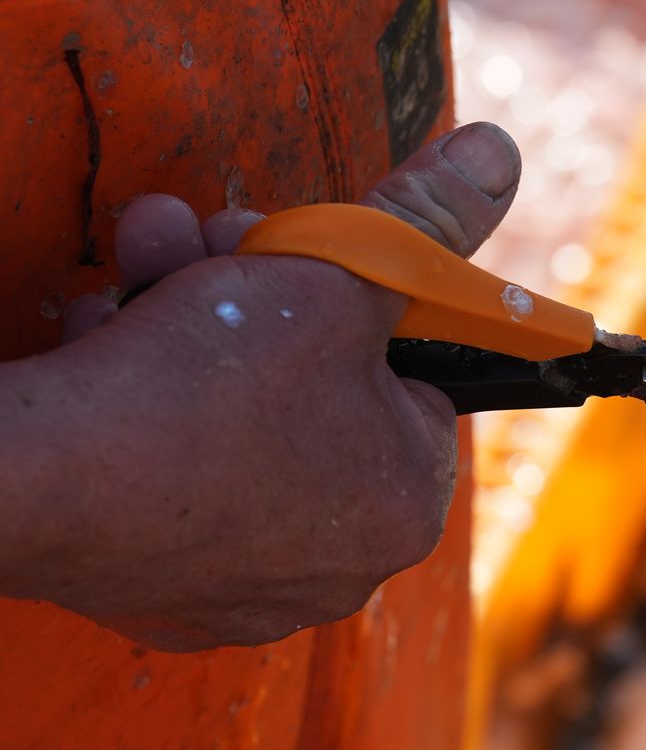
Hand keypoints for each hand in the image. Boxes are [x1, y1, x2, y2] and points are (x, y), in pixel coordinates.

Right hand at [0, 122, 520, 650]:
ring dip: (181, 326)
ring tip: (134, 276)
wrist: (37, 480)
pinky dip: (132, 407)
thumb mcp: (336, 273)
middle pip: (311, 395)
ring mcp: (244, 593)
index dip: (347, 302)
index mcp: (407, 504)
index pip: (405, 380)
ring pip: (227, 427)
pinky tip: (92, 354)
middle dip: (253, 297)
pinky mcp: (155, 594)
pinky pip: (160, 478)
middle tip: (206, 240)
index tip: (294, 259)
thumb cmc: (207, 383)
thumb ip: (422, 221)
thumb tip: (496, 155)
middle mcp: (341, 569)